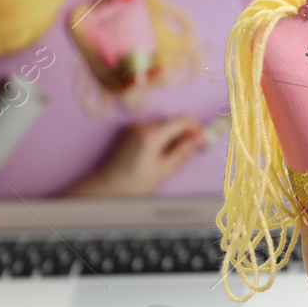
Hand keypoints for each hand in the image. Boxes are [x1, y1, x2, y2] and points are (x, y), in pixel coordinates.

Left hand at [62, 115, 206, 197]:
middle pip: (173, 122)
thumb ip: (183, 152)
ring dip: (170, 138)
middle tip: (188, 154)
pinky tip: (154, 156)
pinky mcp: (128, 130)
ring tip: (167, 159)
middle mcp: (142, 125)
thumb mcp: (163, 170)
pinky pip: (151, 129)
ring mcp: (133, 126)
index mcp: (151, 134)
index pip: (182, 119)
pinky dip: (158, 138)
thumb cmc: (133, 184)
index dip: (196, 128)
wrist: (105, 187)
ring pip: (162, 126)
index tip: (201, 141)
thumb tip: (200, 139)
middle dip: (183, 135)